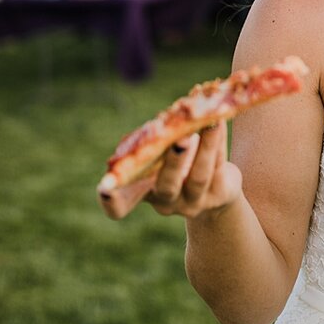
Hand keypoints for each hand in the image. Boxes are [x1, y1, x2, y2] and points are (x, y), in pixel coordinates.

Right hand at [98, 124, 242, 220]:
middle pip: (167, 186)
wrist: (216, 192)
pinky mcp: (219, 195)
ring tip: (210, 122)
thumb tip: (165, 118)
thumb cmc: (178, 166)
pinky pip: (218, 166)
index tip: (104, 188)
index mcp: (142, 192)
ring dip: (205, 147)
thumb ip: (155, 142)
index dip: (110, 199)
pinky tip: (218, 122)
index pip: (120, 205)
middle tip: (181, 139)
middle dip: (174, 162)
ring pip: (199, 175)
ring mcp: (194, 201)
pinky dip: (217, 142)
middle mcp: (166, 201)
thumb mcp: (161, 156)